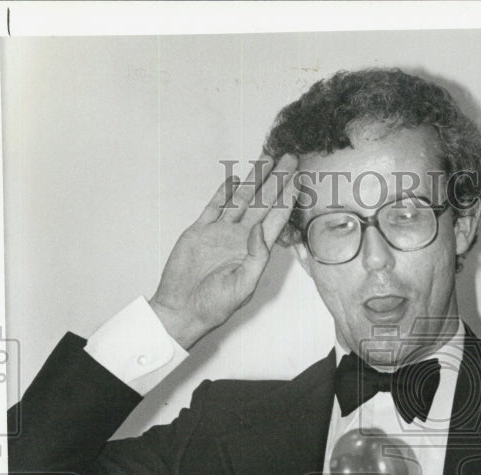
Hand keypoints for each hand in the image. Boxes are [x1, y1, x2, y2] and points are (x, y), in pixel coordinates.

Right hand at [149, 153, 297, 348]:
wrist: (182, 309)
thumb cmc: (215, 306)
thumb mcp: (243, 286)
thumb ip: (256, 257)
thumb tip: (262, 230)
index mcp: (253, 251)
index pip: (276, 219)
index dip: (287, 198)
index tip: (297, 179)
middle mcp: (240, 238)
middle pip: (263, 203)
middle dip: (277, 180)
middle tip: (290, 159)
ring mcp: (220, 232)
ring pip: (241, 199)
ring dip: (255, 180)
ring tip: (267, 159)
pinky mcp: (200, 230)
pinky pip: (215, 206)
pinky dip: (225, 191)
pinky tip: (236, 178)